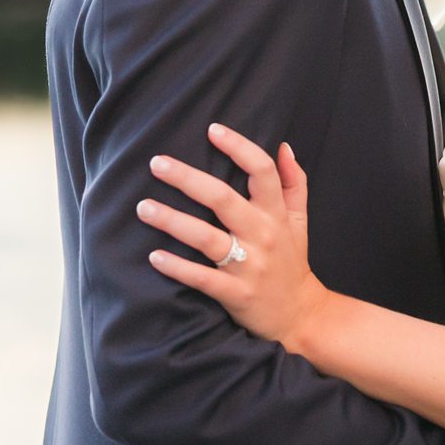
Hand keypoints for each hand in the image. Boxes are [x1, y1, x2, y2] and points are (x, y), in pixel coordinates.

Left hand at [139, 123, 331, 350]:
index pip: (262, 171)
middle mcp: (263, 235)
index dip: (239, 147)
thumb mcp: (300, 221)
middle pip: (223, 199)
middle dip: (187, 179)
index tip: (212, 129)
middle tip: (156, 163)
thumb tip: (283, 147)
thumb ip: (294, 183)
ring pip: (206, 238)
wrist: (301, 315)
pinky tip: (154, 256)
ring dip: (172, 221)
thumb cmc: (292, 261)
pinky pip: (203, 278)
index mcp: (276, 214)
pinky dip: (178, 268)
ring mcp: (249, 265)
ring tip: (143, 207)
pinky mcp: (236, 294)